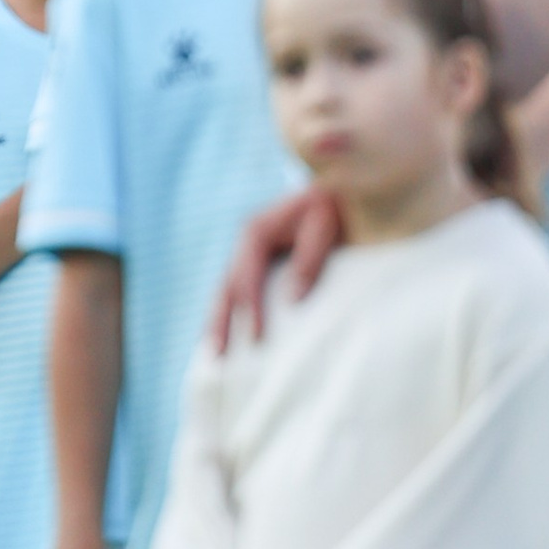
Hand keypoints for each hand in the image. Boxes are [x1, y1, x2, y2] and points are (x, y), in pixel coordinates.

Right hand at [209, 187, 341, 350]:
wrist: (334, 191)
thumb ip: (308, 260)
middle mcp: (245, 243)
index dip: (251, 311)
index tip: (257, 339)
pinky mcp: (256, 261)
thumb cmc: (331, 208)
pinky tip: (229, 335)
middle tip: (217, 357)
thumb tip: (292, 300)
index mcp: (255, 231)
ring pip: (226, 291)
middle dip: (220, 323)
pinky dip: (231, 313)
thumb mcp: (323, 226)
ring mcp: (247, 252)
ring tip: (213, 355)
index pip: (246, 279)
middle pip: (226, 289)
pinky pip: (238, 290)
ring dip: (218, 322)